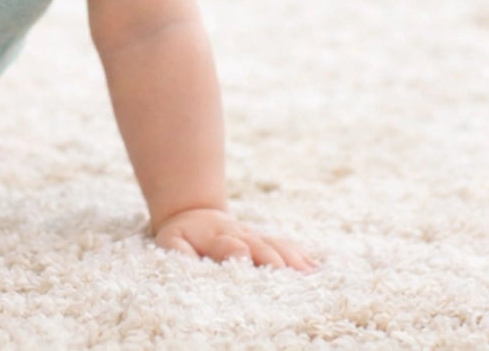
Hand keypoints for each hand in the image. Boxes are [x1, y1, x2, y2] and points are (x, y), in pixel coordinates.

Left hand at [154, 207, 315, 269]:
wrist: (193, 215)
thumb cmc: (182, 239)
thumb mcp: (172, 244)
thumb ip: (182, 254)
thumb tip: (196, 264)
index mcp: (213, 237)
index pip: (226, 244)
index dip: (235, 250)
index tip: (244, 256)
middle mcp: (238, 235)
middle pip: (258, 245)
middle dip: (271, 258)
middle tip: (284, 272)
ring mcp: (254, 237)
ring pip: (275, 245)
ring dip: (291, 259)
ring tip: (309, 273)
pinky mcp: (264, 241)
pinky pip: (284, 247)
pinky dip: (300, 257)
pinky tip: (315, 268)